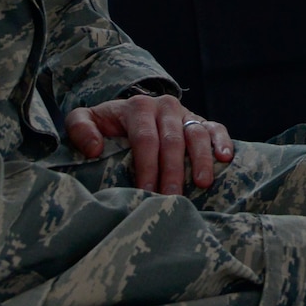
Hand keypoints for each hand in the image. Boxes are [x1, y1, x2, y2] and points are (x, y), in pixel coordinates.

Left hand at [65, 93, 232, 193]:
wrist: (128, 110)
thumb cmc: (105, 124)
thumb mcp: (84, 120)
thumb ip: (80, 129)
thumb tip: (95, 148)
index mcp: (138, 107)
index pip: (145, 139)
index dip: (147, 167)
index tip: (146, 192)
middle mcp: (164, 106)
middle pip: (173, 141)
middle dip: (173, 172)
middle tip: (172, 198)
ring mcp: (185, 112)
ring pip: (197, 134)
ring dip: (200, 160)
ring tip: (201, 183)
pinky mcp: (200, 120)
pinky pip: (215, 127)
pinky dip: (222, 141)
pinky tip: (225, 158)